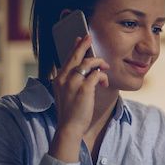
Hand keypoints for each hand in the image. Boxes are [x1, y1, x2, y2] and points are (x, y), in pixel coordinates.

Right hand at [49, 34, 108, 161]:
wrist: (69, 127)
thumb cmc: (71, 112)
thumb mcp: (67, 93)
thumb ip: (72, 81)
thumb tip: (85, 71)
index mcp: (59, 79)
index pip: (68, 58)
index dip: (75, 47)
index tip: (80, 39)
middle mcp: (64, 78)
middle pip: (76, 56)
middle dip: (84, 44)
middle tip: (90, 36)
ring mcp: (73, 83)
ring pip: (89, 63)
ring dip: (100, 63)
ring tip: (105, 68)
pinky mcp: (84, 89)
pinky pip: (97, 74)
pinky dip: (103, 76)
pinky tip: (105, 82)